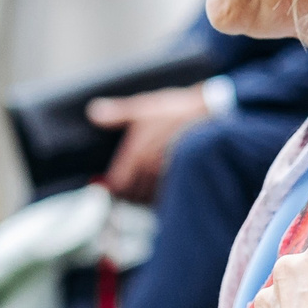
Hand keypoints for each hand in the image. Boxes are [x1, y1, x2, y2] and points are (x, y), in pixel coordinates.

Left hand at [88, 87, 210, 201]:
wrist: (214, 114)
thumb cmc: (177, 110)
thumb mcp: (145, 108)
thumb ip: (117, 114)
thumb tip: (93, 113)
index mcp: (137, 154)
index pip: (119, 185)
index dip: (114, 185)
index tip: (112, 181)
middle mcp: (151, 170)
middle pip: (132, 196)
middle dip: (129, 192)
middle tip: (128, 184)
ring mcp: (168, 178)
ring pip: (149, 199)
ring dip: (144, 195)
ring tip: (145, 184)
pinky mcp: (184, 182)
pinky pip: (166, 199)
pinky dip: (161, 196)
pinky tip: (162, 185)